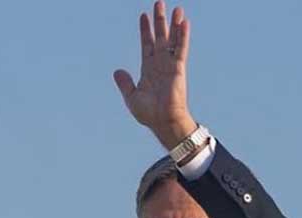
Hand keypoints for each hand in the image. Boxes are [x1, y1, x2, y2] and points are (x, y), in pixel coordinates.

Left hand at [113, 1, 196, 149]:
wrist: (163, 122)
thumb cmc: (149, 114)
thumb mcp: (131, 97)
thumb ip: (125, 83)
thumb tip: (117, 71)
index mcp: (148, 69)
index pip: (146, 44)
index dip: (145, 30)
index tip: (143, 16)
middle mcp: (160, 64)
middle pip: (159, 37)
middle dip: (159, 21)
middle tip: (159, 3)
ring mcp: (170, 65)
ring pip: (172, 40)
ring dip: (173, 24)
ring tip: (176, 8)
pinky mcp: (178, 69)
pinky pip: (181, 49)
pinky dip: (183, 36)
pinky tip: (184, 23)